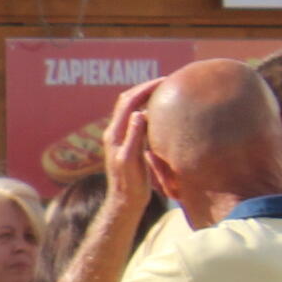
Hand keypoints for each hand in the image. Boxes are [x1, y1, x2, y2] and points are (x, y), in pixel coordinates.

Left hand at [101, 81, 157, 215]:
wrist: (124, 201)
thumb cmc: (129, 184)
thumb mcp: (131, 160)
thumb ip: (134, 137)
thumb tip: (139, 113)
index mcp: (115, 134)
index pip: (128, 102)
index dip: (145, 88)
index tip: (164, 80)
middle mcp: (115, 132)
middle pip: (127, 101)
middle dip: (144, 88)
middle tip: (166, 81)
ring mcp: (120, 138)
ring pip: (130, 109)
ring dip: (145, 97)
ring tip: (164, 91)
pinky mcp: (126, 144)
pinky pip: (135, 120)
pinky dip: (147, 110)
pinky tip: (160, 113)